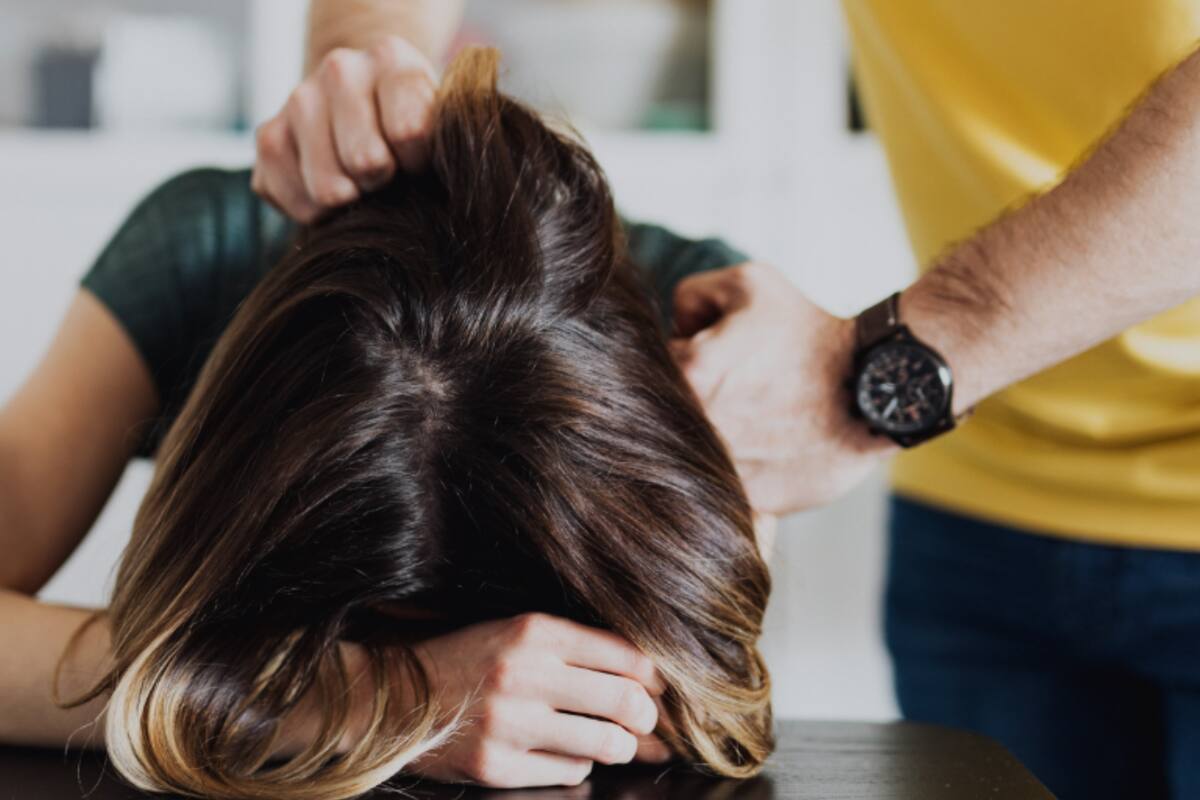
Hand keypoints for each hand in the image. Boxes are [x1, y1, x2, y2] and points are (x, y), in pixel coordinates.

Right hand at [252, 36, 438, 222]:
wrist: (368, 109)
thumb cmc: (413, 125)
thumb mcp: (439, 125)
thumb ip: (439, 144)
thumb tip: (427, 183)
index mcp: (390, 59)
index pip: (408, 132)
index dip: (417, 163)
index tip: (417, 160)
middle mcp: (339, 70)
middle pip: (365, 162)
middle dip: (381, 182)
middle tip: (386, 174)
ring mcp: (297, 100)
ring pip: (328, 189)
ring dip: (349, 200)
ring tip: (360, 183)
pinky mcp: (268, 137)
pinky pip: (297, 202)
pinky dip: (319, 213)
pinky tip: (333, 188)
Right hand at [407, 613, 672, 787]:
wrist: (394, 696)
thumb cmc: (467, 660)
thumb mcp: (518, 633)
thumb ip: (577, 649)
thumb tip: (649, 679)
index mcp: (535, 632)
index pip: (626, 655)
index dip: (655, 676)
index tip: (660, 687)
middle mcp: (525, 674)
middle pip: (625, 702)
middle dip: (647, 717)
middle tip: (645, 722)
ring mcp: (510, 724)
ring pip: (605, 743)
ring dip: (619, 746)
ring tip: (612, 740)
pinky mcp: (496, 766)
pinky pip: (569, 772)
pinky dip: (577, 764)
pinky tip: (561, 751)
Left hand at [670, 262, 892, 513]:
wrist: (875, 389)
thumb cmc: (812, 333)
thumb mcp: (750, 283)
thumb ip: (691, 295)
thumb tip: (674, 330)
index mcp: (690, 373)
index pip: (653, 366)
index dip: (683, 357)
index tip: (715, 358)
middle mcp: (697, 427)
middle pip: (667, 415)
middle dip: (693, 399)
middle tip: (737, 388)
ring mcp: (723, 468)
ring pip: (692, 454)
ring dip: (708, 438)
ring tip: (754, 417)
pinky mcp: (749, 500)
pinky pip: (721, 488)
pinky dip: (734, 471)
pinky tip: (763, 449)